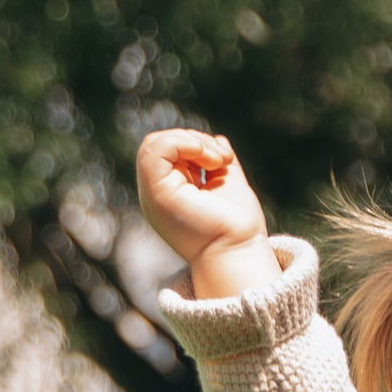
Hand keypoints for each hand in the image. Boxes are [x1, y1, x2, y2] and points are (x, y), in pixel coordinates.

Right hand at [136, 129, 278, 299]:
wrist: (238, 251)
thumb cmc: (237, 227)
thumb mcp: (228, 184)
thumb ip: (220, 162)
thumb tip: (219, 140)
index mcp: (172, 189)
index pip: (171, 149)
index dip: (196, 143)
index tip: (225, 158)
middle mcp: (158, 190)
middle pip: (161, 142)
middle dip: (195, 140)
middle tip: (223, 159)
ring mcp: (153, 192)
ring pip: (155, 142)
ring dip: (193, 142)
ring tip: (219, 161)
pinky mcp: (156, 192)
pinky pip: (155, 150)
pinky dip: (182, 143)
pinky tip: (209, 159)